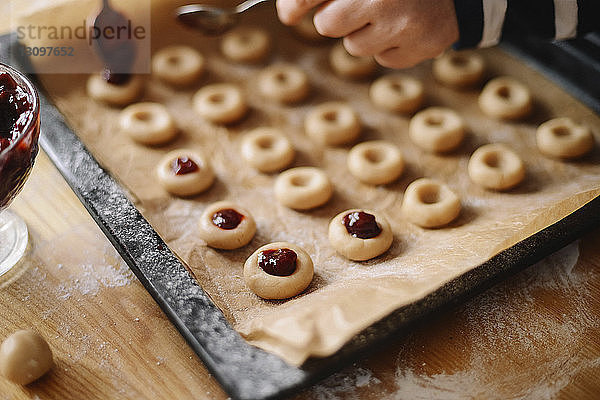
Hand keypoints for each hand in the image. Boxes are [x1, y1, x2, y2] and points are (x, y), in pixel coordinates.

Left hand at [276, 0, 459, 68]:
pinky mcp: (421, 47)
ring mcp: (404, 24)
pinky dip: (389, 46)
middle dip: (336, 18)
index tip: (289, 12)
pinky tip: (405, 26)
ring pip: (354, 46)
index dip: (294, 4)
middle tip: (359, 5)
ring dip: (364, 33)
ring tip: (389, 13)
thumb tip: (288, 9)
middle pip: (327, 25)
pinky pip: (383, 59)